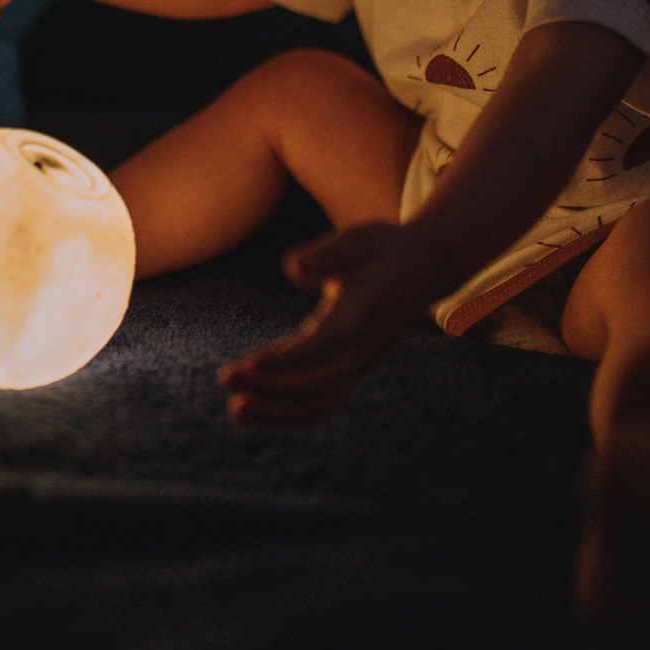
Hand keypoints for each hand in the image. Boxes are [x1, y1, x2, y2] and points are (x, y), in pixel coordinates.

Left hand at [218, 221, 442, 423]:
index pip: (327, 344)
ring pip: (323, 402)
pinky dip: (289, 409)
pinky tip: (254, 401)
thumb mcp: (359, 239)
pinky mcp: (353, 369)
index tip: (252, 362)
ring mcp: (362, 363)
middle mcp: (366, 346)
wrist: (423, 269)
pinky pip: (323, 401)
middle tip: (226, 377)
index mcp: (364, 311)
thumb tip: (295, 269)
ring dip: (279, 410)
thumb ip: (329, 253)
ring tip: (235, 406)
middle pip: (321, 382)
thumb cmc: (382, 249)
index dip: (291, 359)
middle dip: (273, 386)